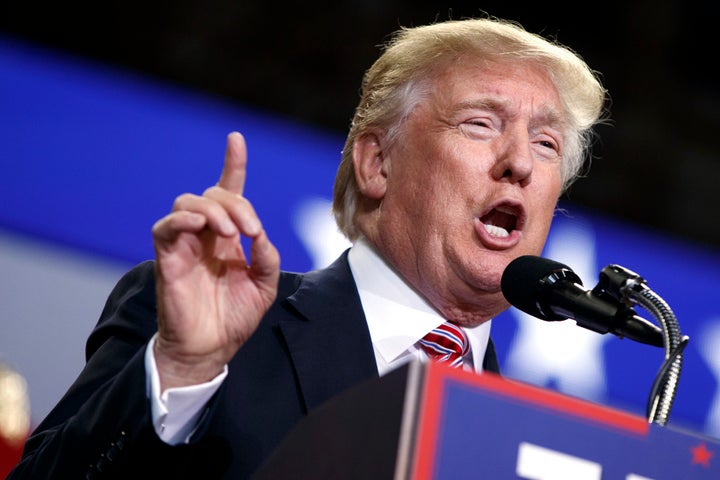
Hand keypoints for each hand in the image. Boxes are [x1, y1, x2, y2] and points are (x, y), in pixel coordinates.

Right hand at [151, 132, 279, 389]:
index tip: (235, 139)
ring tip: (231, 233)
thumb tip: (259, 234)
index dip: (232, 165)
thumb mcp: (264, 286)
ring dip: (214, 209)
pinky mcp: (167, 257)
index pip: (229, 192)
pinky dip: (182, 218)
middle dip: (236, 202)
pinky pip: (165, 226)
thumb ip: (266, 257)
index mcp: (229, 237)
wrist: (211, 349)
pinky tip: (199, 225)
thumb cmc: (235, 317)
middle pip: (213, 193)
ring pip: (189, 201)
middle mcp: (206, 235)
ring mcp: (185, 243)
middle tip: (251, 230)